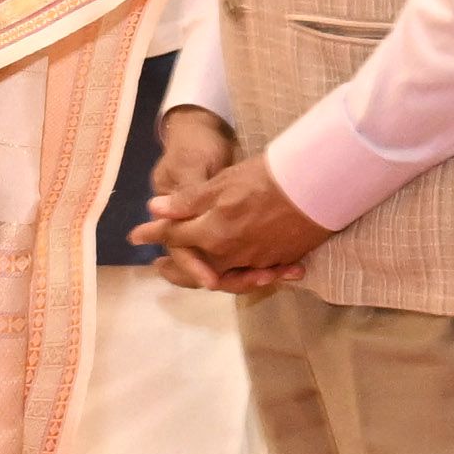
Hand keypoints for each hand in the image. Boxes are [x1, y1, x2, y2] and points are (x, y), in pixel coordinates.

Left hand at [141, 106, 332, 291]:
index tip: (135, 236)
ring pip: (224, 275)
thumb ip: (187, 201)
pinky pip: (252, 275)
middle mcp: (230, 254)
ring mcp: (256, 261)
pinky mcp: (278, 261)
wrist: (318, 186)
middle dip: (175, 268)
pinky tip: (233, 271)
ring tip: (193, 272)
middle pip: (195, 267)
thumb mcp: (222, 183)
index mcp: (212, 233)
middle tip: (158, 267)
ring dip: (205, 275)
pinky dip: (240, 276)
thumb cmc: (267, 177)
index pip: (174, 236)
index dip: (153, 233)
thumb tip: (154, 210)